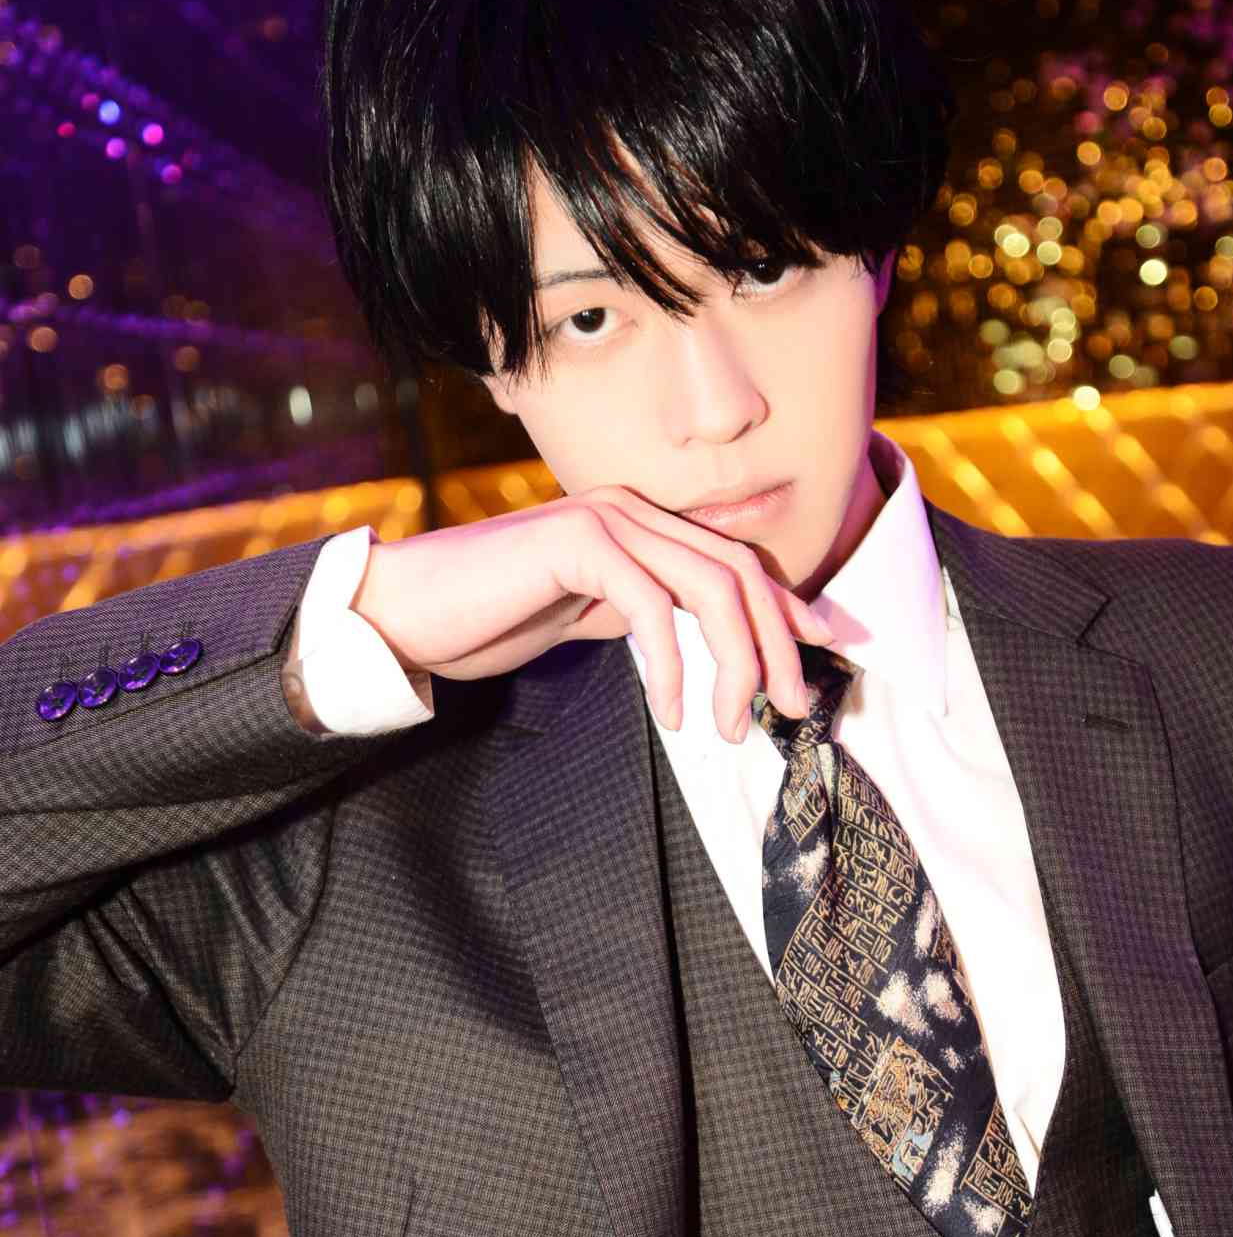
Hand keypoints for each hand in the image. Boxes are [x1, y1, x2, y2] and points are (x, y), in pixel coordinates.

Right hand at [351, 487, 831, 742]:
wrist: (409, 610)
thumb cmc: (492, 619)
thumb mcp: (591, 616)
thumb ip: (648, 614)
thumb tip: (706, 645)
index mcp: (641, 523)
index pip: (737, 562)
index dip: (786, 608)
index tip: (818, 656)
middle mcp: (631, 509)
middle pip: (738, 574)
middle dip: (776, 647)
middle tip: (787, 711)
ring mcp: (605, 518)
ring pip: (710, 587)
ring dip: (735, 664)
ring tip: (729, 728)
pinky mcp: (577, 541)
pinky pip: (653, 606)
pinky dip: (673, 667)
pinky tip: (673, 713)